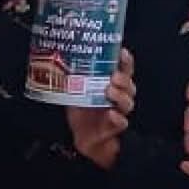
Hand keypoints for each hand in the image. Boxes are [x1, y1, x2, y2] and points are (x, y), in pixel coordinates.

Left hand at [64, 47, 134, 169]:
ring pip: (127, 102)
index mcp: (113, 84)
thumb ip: (74, 77)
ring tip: (109, 91)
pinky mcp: (115, 126)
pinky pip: (122, 122)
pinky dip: (117, 117)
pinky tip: (111, 113)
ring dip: (120, 95)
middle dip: (123, 79)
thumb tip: (59, 60)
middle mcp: (119, 96)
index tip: (121, 52)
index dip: (125, 61)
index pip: (124, 70)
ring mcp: (119, 111)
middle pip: (129, 84)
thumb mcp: (76, 90)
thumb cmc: (83, 109)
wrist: (84, 135)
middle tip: (113, 76)